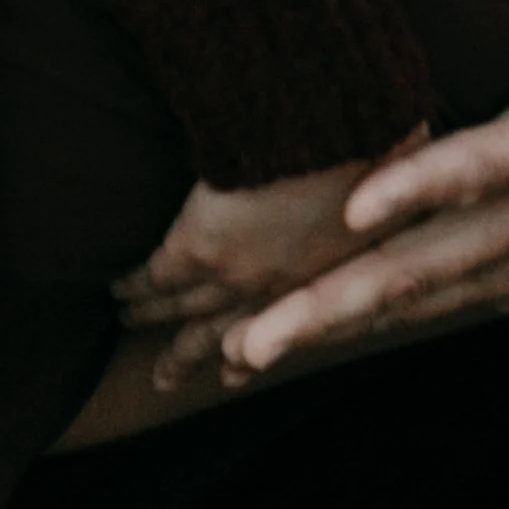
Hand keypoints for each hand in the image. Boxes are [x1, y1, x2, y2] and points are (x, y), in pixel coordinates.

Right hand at [112, 146, 420, 392]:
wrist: (340, 128)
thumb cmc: (379, 138)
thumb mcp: (391, 179)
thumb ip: (384, 185)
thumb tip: (394, 164)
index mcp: (328, 273)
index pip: (285, 323)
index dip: (255, 352)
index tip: (233, 373)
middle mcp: (282, 287)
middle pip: (227, 332)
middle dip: (194, 355)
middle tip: (166, 380)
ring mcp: (237, 272)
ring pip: (184, 307)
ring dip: (153, 316)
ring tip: (127, 322)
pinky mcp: (201, 247)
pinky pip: (156, 277)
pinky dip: (134, 285)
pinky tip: (115, 288)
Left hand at [213, 0, 508, 384]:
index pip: (484, 170)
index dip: (422, 187)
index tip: (359, 211)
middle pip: (422, 268)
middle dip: (331, 304)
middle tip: (239, 339)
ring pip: (416, 303)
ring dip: (329, 330)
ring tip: (237, 355)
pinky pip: (432, 311)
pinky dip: (366, 329)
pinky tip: (297, 341)